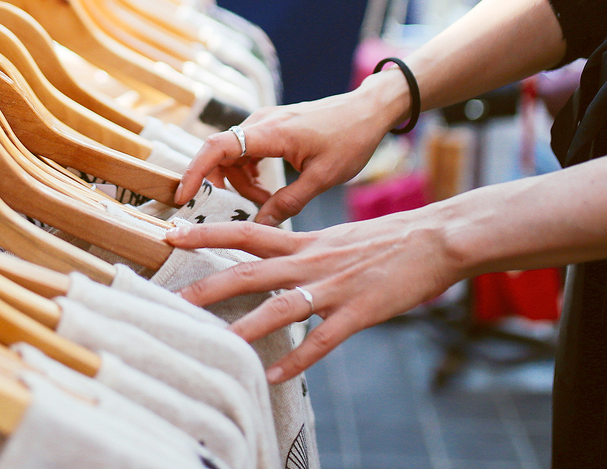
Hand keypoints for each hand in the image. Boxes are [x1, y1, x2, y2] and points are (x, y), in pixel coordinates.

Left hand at [162, 208, 462, 382]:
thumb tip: (275, 260)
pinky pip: (323, 340)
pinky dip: (299, 359)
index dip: (206, 232)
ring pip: (281, 306)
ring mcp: (334, 287)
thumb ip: (303, 249)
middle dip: (208, 285)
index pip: (244, 231)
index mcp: (304, 240)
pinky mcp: (359, 311)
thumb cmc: (387, 239)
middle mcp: (311, 260)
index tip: (171, 232)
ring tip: (218, 344)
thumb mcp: (335, 237)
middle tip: (172, 298)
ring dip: (247, 326)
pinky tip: (277, 376)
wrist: (436, 238)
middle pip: (249, 270)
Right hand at [175, 72, 412, 225]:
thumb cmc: (350, 139)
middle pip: (220, 153)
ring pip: (232, 154)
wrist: (368, 110)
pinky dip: (249, 171)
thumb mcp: (322, 178)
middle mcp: (261, 121)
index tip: (183, 197)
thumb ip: (288, 203)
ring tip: (267, 200)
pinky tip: (269, 188)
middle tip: (248, 207)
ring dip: (240, 181)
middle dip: (224, 184)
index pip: (217, 147)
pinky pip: (245, 149)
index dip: (195, 172)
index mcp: (271, 132)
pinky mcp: (270, 125)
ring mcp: (264, 121)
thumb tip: (259, 225)